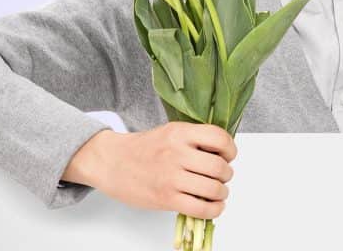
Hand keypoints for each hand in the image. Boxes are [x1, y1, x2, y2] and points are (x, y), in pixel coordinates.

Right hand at [66, 122, 236, 219]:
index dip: (230, 150)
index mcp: (180, 133)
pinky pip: (200, 209)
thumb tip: (223, 154)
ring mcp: (171, 177)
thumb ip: (195, 139)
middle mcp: (176, 153)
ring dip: (222, 193)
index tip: (228, 156)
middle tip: (221, 177)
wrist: (111, 162)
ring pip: (213, 189)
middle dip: (226, 175)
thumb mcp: (170, 132)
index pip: (219, 138)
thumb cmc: (143, 148)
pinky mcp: (165, 198)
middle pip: (219, 167)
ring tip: (217, 192)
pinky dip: (213, 210)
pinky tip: (212, 207)